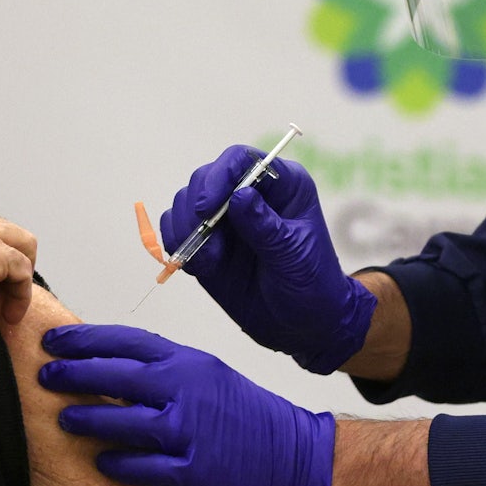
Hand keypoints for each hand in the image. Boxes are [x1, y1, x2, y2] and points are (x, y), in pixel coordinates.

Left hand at [38, 324, 336, 485]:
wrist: (300, 455)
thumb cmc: (246, 414)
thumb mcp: (205, 375)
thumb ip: (160, 368)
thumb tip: (105, 363)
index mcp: (187, 362)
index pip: (126, 340)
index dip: (85, 339)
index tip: (53, 340)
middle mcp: (187, 390)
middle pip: (118, 375)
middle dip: (74, 373)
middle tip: (44, 374)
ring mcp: (191, 431)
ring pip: (126, 420)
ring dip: (88, 419)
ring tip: (63, 419)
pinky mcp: (196, 473)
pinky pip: (146, 467)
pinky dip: (119, 464)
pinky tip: (99, 462)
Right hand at [160, 145, 375, 373]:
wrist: (301, 324)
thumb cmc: (310, 285)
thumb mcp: (293, 257)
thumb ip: (266, 227)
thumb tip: (239, 196)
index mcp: (280, 186)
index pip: (240, 160)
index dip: (219, 176)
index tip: (207, 208)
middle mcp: (247, 195)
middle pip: (204, 178)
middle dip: (194, 209)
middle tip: (203, 241)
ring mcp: (223, 219)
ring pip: (184, 203)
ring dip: (185, 231)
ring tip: (207, 263)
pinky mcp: (204, 242)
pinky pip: (174, 230)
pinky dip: (176, 245)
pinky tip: (197, 267)